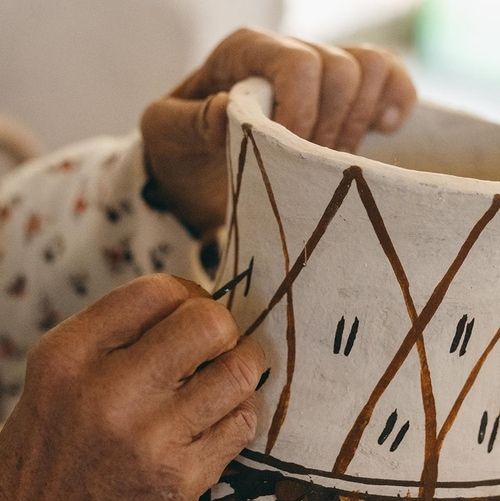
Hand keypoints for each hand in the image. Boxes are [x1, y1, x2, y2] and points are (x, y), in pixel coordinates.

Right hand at [0, 274, 264, 500]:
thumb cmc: (51, 444)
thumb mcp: (60, 372)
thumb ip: (118, 330)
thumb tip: (195, 302)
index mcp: (71, 355)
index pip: (159, 291)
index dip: (190, 293)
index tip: (191, 310)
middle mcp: (109, 392)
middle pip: (208, 323)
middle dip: (223, 326)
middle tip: (216, 343)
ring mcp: (149, 439)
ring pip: (239, 371)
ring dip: (244, 365)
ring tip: (228, 374)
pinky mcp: (181, 479)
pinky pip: (243, 421)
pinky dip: (240, 410)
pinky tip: (219, 415)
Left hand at [141, 27, 416, 234]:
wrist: (196, 173)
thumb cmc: (179, 150)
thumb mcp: (165, 134)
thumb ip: (192, 120)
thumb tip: (230, 110)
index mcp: (243, 54)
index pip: (297, 63)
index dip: (304, 112)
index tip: (288, 154)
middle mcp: (285, 55)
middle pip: (342, 69)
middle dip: (331, 128)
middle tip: (305, 168)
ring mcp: (319, 76)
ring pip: (371, 70)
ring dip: (359, 123)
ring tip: (330, 160)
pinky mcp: (341, 100)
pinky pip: (388, 80)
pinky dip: (395, 102)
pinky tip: (383, 130)